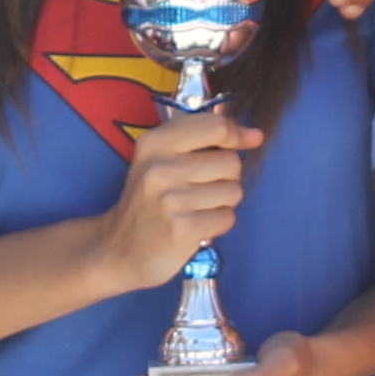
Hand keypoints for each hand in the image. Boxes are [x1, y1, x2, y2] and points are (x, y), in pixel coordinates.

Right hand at [92, 104, 257, 292]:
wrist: (119, 248)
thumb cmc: (150, 200)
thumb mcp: (161, 158)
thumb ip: (205, 139)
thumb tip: (255, 135)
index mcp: (154, 143)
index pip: (215, 127)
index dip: (236, 135)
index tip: (242, 143)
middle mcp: (160, 168)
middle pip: (231, 162)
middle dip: (225, 178)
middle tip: (200, 189)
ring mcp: (171, 200)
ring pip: (234, 192)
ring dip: (222, 203)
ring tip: (196, 208)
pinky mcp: (182, 229)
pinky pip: (227, 218)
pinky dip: (217, 224)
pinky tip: (196, 226)